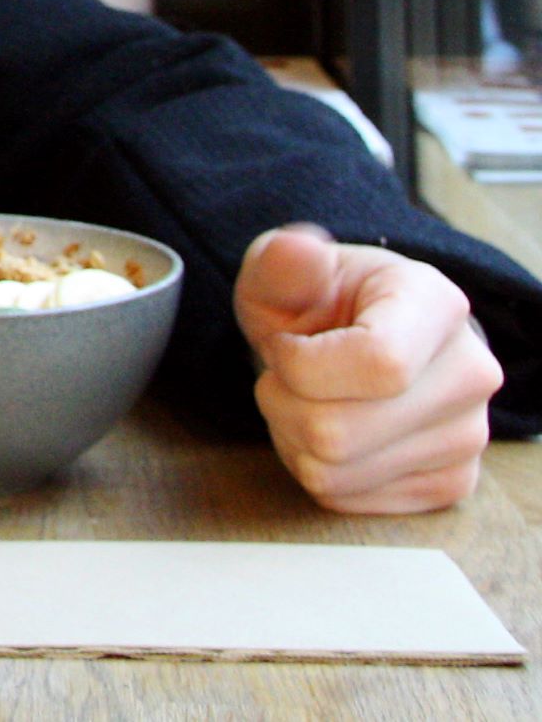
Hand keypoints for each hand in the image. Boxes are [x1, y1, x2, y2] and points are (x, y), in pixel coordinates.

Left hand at [237, 224, 504, 512]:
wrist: (354, 342)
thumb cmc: (317, 304)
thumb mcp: (283, 272)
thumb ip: (280, 264)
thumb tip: (300, 251)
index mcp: (436, 304)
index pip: (378, 364)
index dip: (300, 365)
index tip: (286, 345)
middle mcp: (470, 372)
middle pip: (337, 432)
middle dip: (280, 403)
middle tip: (287, 376)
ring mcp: (468, 436)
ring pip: (333, 472)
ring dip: (292, 438)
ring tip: (309, 399)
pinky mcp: (450, 484)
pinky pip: (344, 499)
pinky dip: (314, 469)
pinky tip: (331, 430)